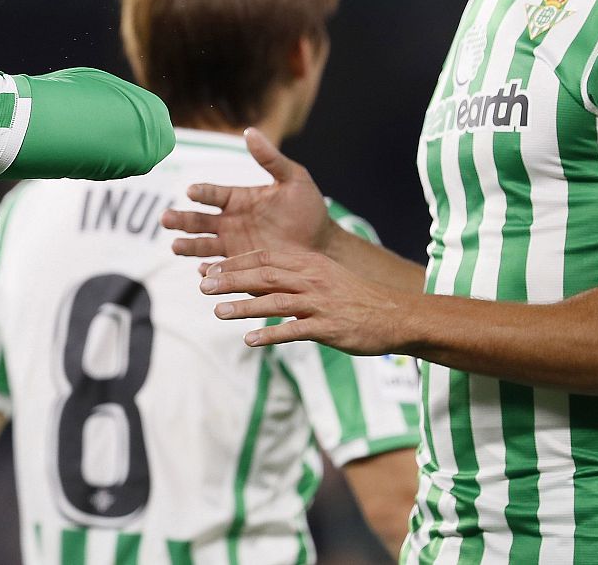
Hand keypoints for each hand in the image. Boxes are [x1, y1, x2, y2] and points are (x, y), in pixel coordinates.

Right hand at [163, 128, 338, 259]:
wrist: (324, 246)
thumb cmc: (309, 210)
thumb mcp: (294, 179)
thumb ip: (270, 158)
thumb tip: (250, 131)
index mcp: (238, 199)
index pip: (213, 194)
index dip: (202, 193)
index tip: (192, 191)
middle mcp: (230, 222)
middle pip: (198, 220)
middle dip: (181, 220)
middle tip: (165, 219)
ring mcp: (233, 245)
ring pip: (202, 245)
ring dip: (188, 246)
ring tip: (175, 246)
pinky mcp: (240, 266)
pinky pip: (220, 269)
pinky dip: (210, 270)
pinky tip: (203, 272)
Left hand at [201, 249, 412, 354]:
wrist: (394, 316)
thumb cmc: (352, 297)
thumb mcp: (322, 277)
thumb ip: (289, 278)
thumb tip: (250, 283)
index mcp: (309, 263)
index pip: (265, 257)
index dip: (235, 263)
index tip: (210, 269)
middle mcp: (313, 279)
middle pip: (265, 275)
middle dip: (231, 279)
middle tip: (203, 286)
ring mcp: (321, 303)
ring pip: (275, 301)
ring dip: (244, 306)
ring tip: (218, 311)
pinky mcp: (329, 328)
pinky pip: (295, 330)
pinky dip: (270, 334)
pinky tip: (249, 339)